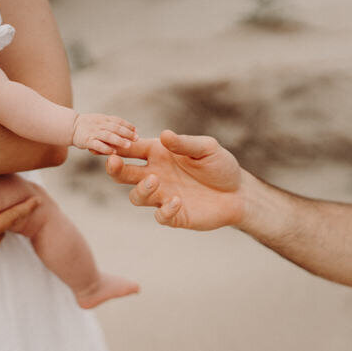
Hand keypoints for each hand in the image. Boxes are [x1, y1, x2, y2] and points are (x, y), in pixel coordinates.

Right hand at [72, 113, 137, 154]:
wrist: (70, 126)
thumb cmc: (88, 125)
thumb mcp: (100, 121)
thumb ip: (113, 125)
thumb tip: (131, 131)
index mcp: (104, 119)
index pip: (118, 121)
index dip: (127, 125)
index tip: (136, 131)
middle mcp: (99, 124)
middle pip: (115, 127)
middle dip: (126, 133)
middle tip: (136, 138)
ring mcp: (93, 132)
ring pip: (108, 135)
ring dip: (119, 140)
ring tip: (128, 145)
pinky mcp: (87, 140)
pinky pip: (97, 144)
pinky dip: (105, 148)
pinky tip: (113, 152)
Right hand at [106, 130, 243, 229]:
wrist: (238, 193)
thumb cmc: (220, 166)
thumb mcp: (207, 148)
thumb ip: (185, 143)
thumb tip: (165, 134)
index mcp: (159, 154)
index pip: (131, 149)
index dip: (119, 146)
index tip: (113, 143)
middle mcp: (155, 175)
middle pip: (124, 174)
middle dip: (115, 168)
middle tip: (113, 161)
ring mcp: (162, 196)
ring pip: (136, 196)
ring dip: (141, 189)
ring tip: (154, 180)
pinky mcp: (174, 216)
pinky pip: (160, 215)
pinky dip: (165, 209)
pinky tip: (177, 201)